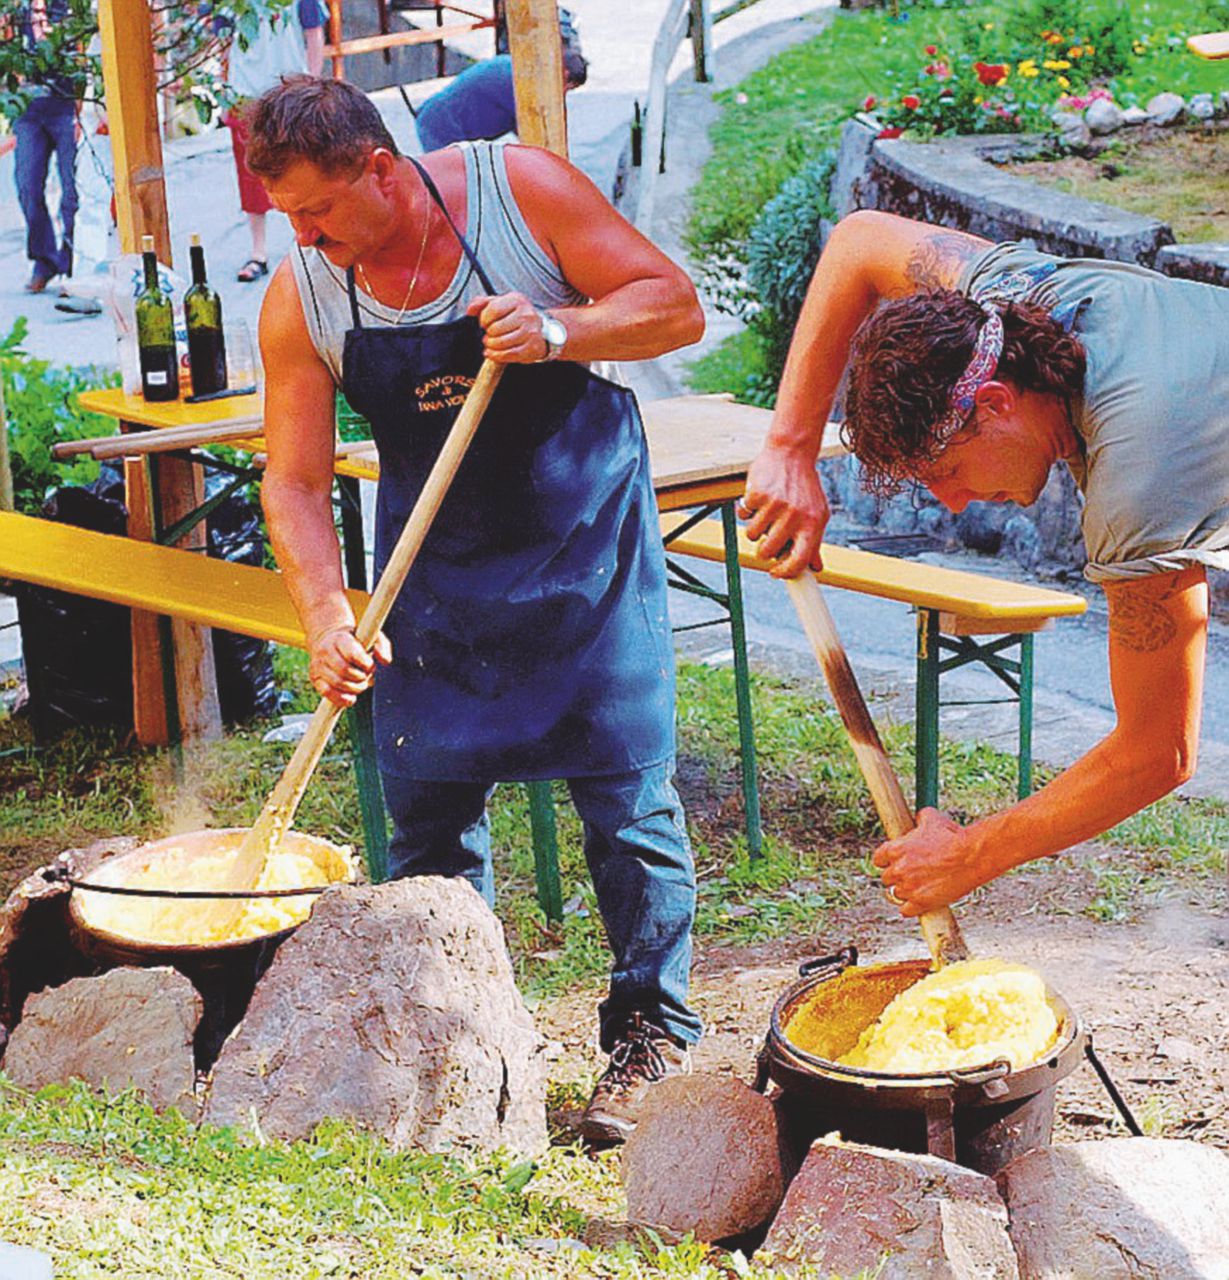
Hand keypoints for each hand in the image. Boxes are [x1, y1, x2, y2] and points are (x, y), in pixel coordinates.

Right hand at [307, 625, 391, 707]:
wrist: (328, 640)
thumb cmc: (354, 640)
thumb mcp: (370, 636)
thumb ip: (382, 646)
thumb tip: (386, 661)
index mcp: (340, 639)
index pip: (352, 654)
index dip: (366, 664)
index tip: (370, 664)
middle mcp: (325, 651)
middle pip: (345, 671)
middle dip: (361, 677)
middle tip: (366, 675)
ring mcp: (318, 665)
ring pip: (338, 683)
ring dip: (355, 688)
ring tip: (360, 683)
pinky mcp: (315, 679)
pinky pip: (327, 693)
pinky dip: (342, 698)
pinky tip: (351, 696)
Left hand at [465, 292, 548, 363]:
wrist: (542, 330)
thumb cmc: (518, 316)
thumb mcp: (502, 303)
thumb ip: (482, 303)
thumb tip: (470, 311)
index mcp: (517, 300)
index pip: (493, 310)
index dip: (484, 319)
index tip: (484, 323)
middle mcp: (526, 315)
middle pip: (495, 329)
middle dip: (488, 334)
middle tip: (490, 335)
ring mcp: (530, 333)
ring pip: (500, 343)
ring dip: (490, 346)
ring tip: (491, 343)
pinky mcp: (531, 348)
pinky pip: (507, 355)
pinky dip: (496, 355)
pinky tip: (492, 352)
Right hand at [738, 446, 828, 577]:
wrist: (792, 453)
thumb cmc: (804, 487)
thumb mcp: (816, 514)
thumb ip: (814, 542)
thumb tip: (815, 568)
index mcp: (813, 524)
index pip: (799, 561)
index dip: (785, 572)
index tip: (775, 572)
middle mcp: (795, 516)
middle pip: (768, 551)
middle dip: (763, 549)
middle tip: (766, 538)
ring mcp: (776, 505)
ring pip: (752, 535)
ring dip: (754, 528)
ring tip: (764, 513)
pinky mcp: (758, 494)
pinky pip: (743, 515)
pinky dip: (746, 510)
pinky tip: (757, 499)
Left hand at [873, 808, 997, 915]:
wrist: (971, 857)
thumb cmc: (953, 837)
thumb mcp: (932, 818)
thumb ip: (919, 818)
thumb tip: (918, 818)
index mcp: (896, 849)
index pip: (878, 859)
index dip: (887, 861)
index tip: (894, 862)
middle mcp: (898, 869)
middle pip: (886, 878)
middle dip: (896, 876)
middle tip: (910, 875)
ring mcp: (908, 888)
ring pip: (895, 894)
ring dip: (904, 892)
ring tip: (917, 888)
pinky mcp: (920, 903)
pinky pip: (905, 910)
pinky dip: (910, 908)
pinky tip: (918, 904)